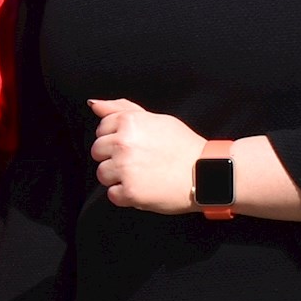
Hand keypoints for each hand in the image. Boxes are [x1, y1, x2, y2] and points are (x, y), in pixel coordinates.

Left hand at [87, 98, 204, 213]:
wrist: (206, 173)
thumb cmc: (183, 145)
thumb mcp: (156, 119)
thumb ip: (122, 109)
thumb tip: (95, 104)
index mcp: (128, 122)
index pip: (101, 129)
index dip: (116, 138)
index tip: (135, 144)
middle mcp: (123, 143)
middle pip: (97, 152)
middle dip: (113, 157)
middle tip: (139, 161)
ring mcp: (125, 168)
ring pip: (102, 174)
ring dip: (118, 177)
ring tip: (141, 175)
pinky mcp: (130, 192)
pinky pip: (112, 195)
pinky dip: (125, 195)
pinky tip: (144, 188)